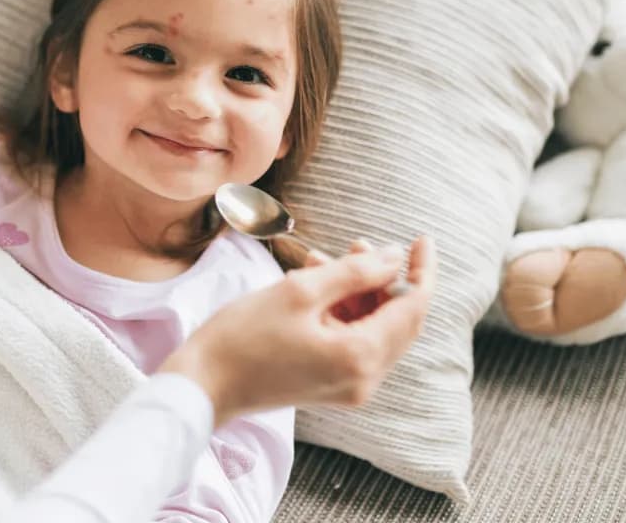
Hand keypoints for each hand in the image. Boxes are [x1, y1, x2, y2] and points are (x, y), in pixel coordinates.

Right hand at [160, 237, 435, 426]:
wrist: (203, 385)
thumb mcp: (299, 291)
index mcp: (360, 357)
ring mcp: (349, 387)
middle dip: (385, 278)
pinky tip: (315, 286)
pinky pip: (354, 342)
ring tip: (322, 260)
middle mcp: (364, 379)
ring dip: (358, 293)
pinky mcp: (332, 386)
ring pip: (374, 329)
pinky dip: (343, 312)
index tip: (421, 238)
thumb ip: (354, 272)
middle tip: (359, 243)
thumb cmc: (243, 336)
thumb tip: (393, 257)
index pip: (413, 308)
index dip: (422, 269)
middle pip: (398, 321)